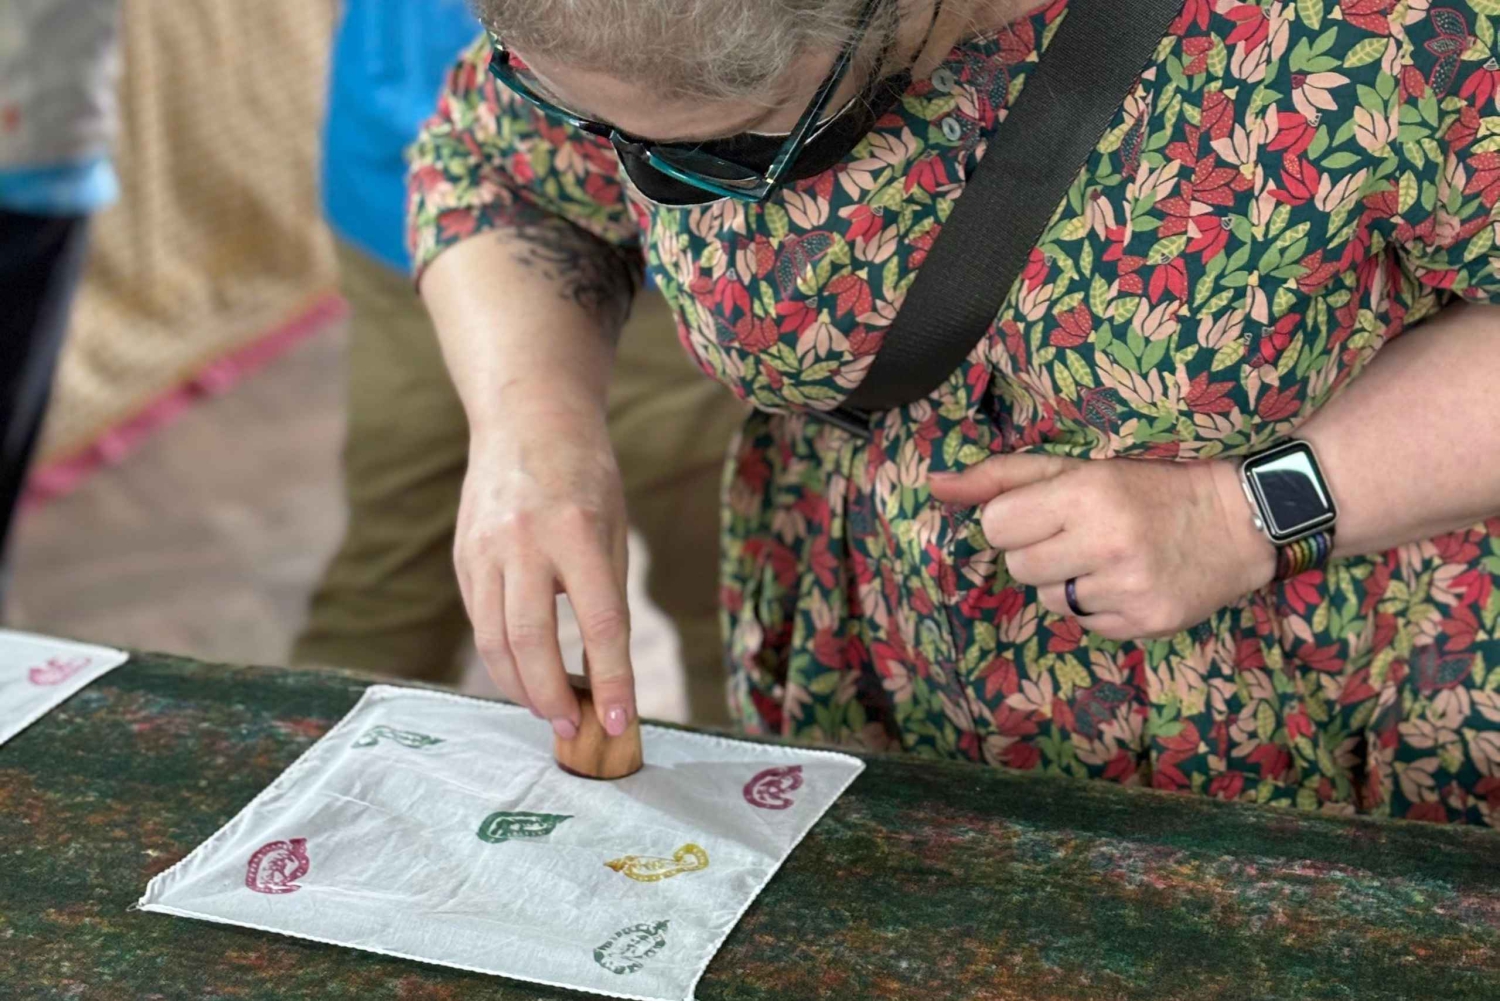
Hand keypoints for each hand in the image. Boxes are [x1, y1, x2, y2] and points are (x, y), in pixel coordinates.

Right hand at [455, 398, 634, 738]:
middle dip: (551, 695)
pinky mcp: (463, 557)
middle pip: (531, 641)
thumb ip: (608, 595)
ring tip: (546, 710)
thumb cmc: (585, 476)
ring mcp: (484, 549)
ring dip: (519, 686)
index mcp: (577, 531)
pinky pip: (481, 620)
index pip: (599, 623)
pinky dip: (501, 655)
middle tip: (570, 728)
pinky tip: (521, 673)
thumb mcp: (615, 528)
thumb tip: (604, 671)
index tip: (619, 722)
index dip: (612, 680)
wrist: (526, 419)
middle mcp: (523, 541)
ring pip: (494, 639)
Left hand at [929, 454, 1276, 640]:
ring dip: (1065, 581)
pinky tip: (1126, 581)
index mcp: (1088, 493)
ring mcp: (1129, 589)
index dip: (1014, 520)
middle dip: (1037, 552)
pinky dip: (1096, 607)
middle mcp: (1109, 543)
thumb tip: (933, 485)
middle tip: (1077, 534)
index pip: (996, 526)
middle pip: (1017, 567)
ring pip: (1048, 600)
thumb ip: (1001, 476)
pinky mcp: (1146, 624)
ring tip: (1106, 556)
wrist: (1239, 520)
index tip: (1043, 513)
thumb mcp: (1077, 466)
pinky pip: (1083, 625)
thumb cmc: (1147, 484)